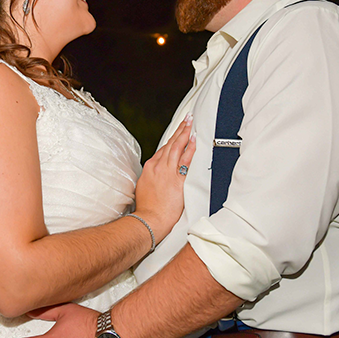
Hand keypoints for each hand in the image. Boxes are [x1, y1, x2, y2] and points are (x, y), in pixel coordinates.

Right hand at [134, 115, 195, 241]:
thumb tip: (156, 175)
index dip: (172, 138)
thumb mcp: (144, 187)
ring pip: (177, 147)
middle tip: (187, 119)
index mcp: (150, 167)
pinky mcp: (176, 179)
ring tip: (191, 123)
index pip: (163, 148)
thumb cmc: (147, 207)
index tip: (177, 131)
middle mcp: (158, 166)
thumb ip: (152, 177)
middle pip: (171, 143)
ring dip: (185, 133)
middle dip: (180, 129)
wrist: (149, 219)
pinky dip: (189, 148)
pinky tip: (194, 140)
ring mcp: (167, 171)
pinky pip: (185, 160)